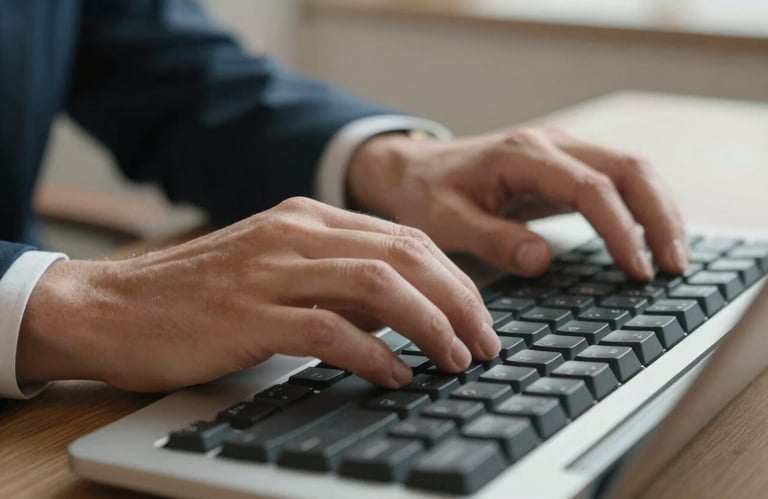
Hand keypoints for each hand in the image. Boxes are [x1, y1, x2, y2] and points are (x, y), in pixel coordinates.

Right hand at [17, 197, 497, 390]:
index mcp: (305, 219)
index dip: (453, 278)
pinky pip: (329, 330)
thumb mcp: (275, 271)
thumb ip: (335, 282)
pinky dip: (373, 354)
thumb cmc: (197, 295)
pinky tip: (395, 375)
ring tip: (454, 360)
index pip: (403, 238)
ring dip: (429, 325)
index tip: (479, 316)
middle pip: (404, 256)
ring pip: (377, 286)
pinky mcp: (247, 315)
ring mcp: (270, 270)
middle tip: (483, 343)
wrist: (112, 307)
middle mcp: (294, 234)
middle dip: (457, 301)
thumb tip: (399, 312)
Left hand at [348, 127, 688, 279]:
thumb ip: (492, 239)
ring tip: (674, 258)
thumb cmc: (425, 195)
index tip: (637, 271)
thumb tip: (543, 260)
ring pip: (632, 170)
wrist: (413, 170)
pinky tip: (650, 240)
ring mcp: (562, 152)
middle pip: (629, 169)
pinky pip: (617, 181)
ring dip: (659, 211)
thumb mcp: (445, 222)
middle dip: (660, 217)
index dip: (620, 230)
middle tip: (675, 267)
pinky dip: (641, 208)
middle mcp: (551, 145)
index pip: (591, 188)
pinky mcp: (565, 167)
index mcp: (523, 155)